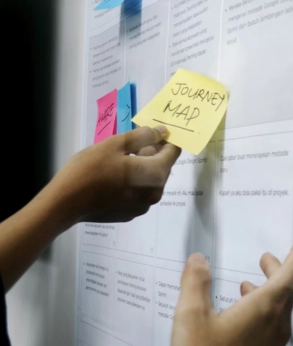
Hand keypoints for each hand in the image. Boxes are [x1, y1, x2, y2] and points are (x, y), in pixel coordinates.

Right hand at [49, 125, 180, 223]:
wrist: (65, 202)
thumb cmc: (90, 169)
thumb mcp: (115, 144)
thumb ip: (143, 136)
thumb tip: (162, 132)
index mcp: (155, 174)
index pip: (173, 152)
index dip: (165, 139)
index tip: (152, 132)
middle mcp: (155, 193)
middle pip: (163, 166)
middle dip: (152, 153)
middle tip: (128, 146)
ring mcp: (144, 206)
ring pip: (152, 179)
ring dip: (143, 167)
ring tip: (119, 160)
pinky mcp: (132, 213)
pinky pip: (141, 192)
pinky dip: (135, 181)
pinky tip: (115, 178)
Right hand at [171, 239, 292, 345]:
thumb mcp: (191, 318)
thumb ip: (195, 283)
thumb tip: (199, 259)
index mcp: (264, 308)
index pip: (289, 275)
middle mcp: (276, 326)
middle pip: (285, 292)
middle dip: (277, 272)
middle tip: (266, 260)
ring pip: (279, 313)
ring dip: (268, 294)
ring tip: (247, 287)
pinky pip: (273, 332)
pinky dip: (264, 316)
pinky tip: (244, 322)